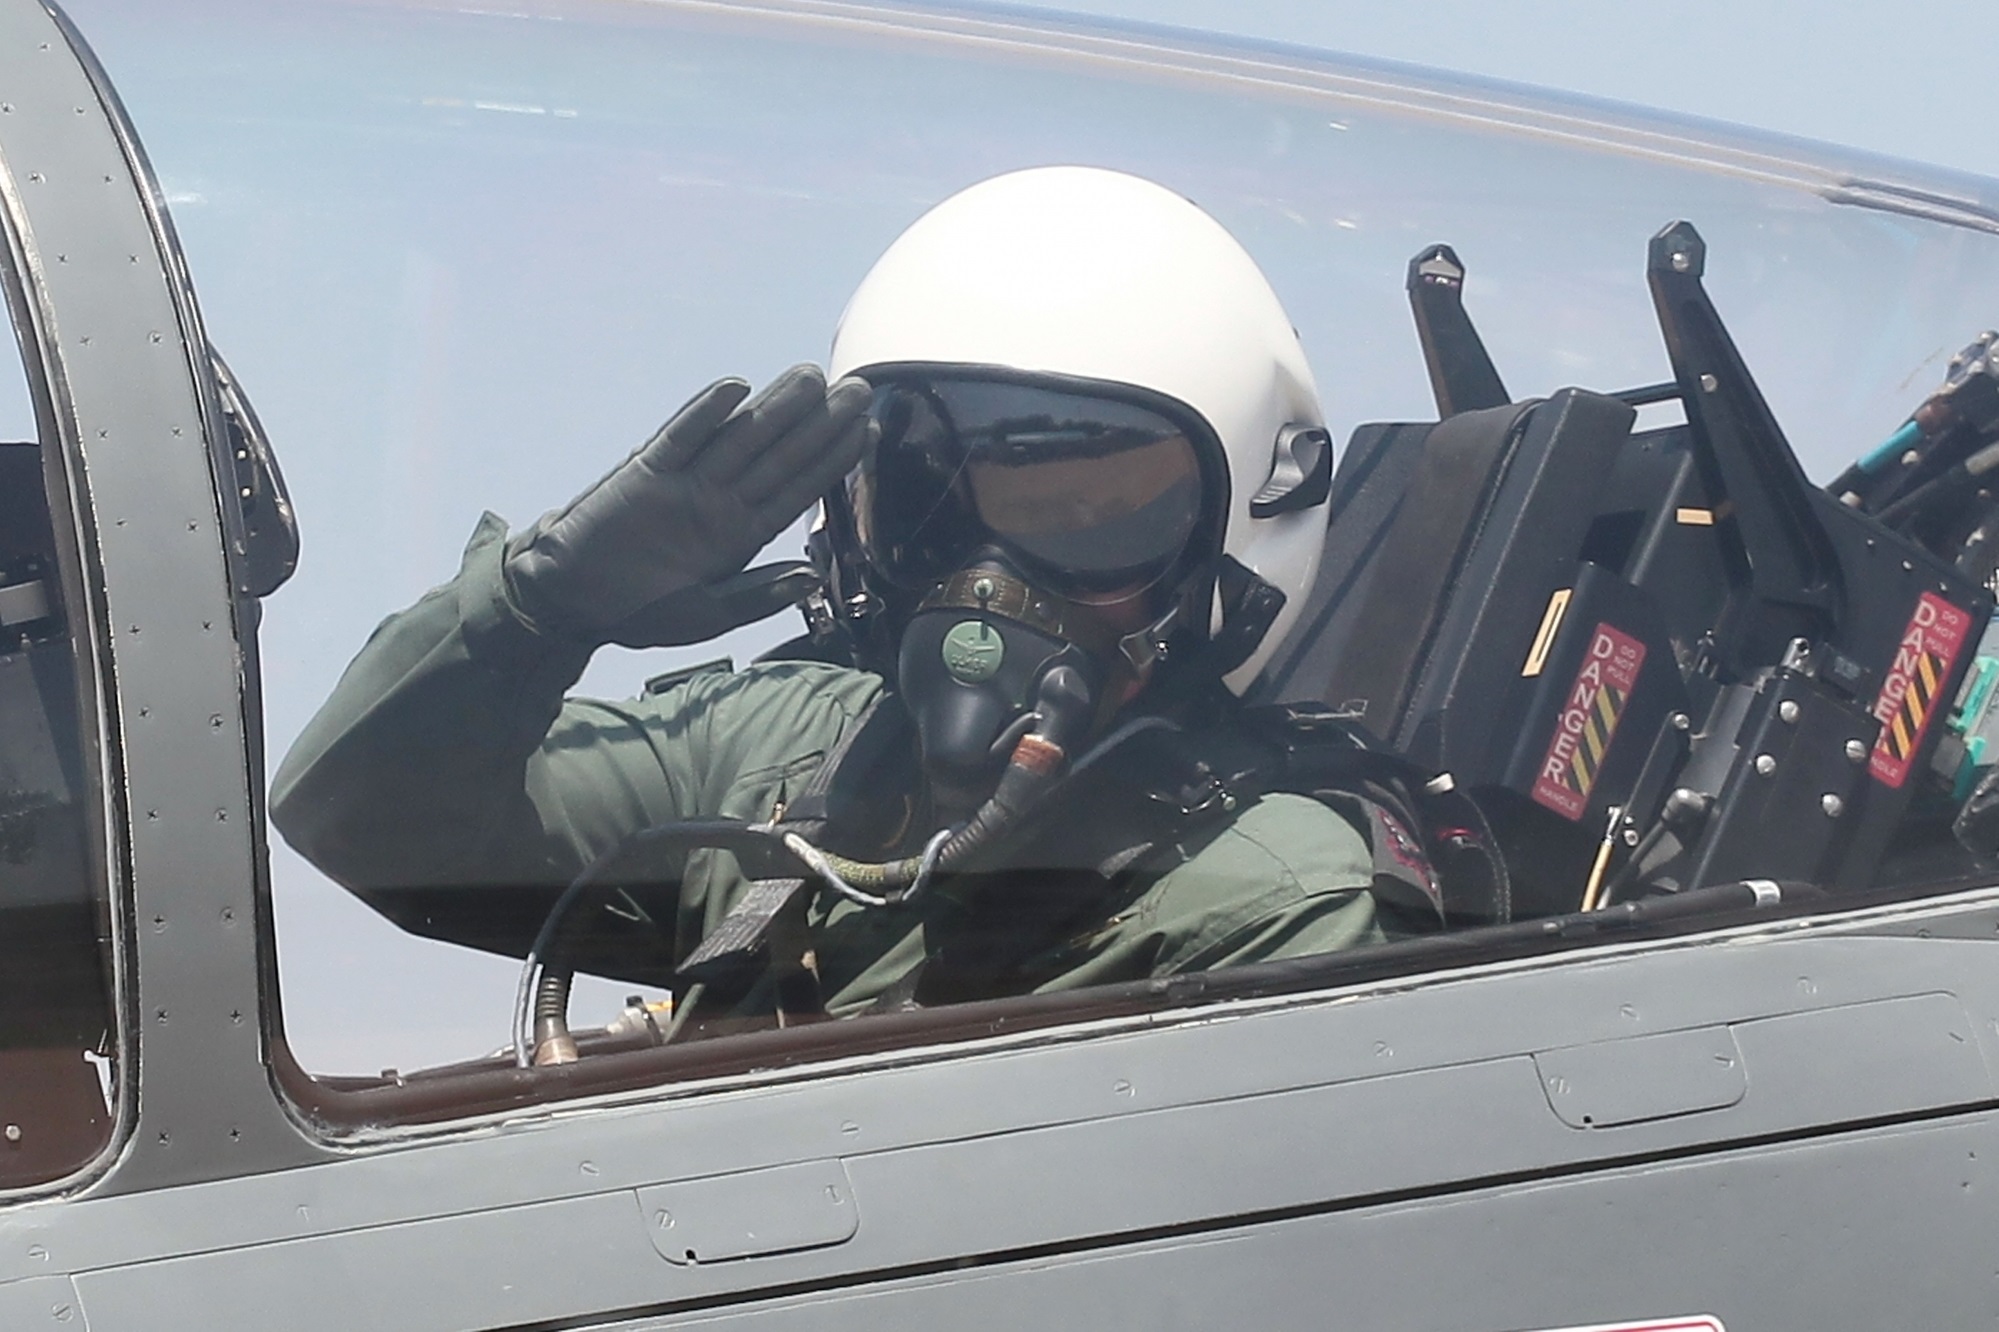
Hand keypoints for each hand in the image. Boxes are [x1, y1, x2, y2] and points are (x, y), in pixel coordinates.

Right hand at [507, 366, 870, 643]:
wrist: (574, 600)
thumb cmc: (639, 611)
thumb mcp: (706, 615)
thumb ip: (758, 595)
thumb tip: (810, 578)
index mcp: (740, 535)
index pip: (797, 491)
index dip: (832, 462)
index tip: (866, 431)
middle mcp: (720, 501)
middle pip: (778, 455)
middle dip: (819, 423)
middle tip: (857, 388)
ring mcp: (686, 482)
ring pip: (740, 437)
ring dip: (775, 406)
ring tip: (812, 377)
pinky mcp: (647, 471)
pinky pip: (682, 437)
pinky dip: (706, 413)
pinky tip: (737, 389)